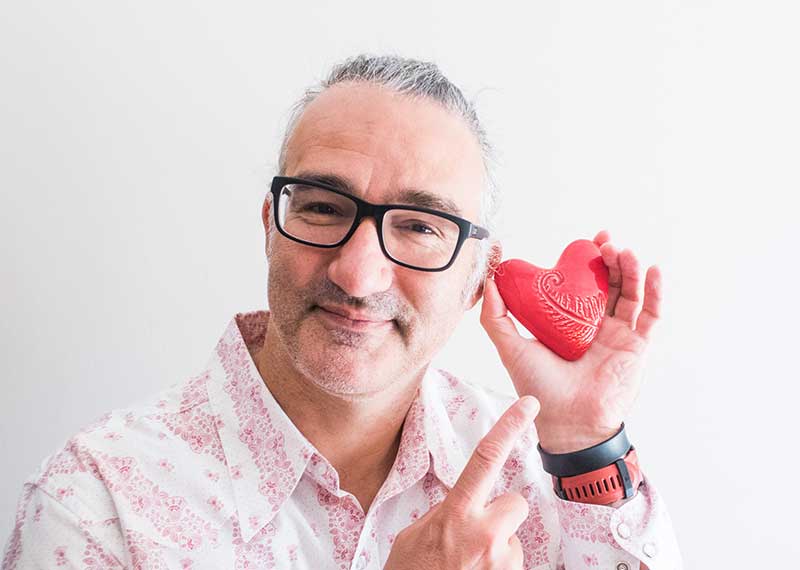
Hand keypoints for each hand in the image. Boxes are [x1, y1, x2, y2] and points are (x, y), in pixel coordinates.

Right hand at [383, 396, 539, 569]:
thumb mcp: (416, 533)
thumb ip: (446, 512)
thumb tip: (465, 504)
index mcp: (457, 514)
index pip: (486, 458)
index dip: (509, 427)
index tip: (529, 404)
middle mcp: (485, 535)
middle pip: (516, 503)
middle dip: (502, 514)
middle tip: (477, 532)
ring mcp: (501, 563)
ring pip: (513, 539)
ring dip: (497, 548)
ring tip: (467, 564)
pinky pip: (512, 564)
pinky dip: (496, 568)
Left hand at [480, 230, 662, 452]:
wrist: (567, 422)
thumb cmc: (538, 388)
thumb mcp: (511, 347)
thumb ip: (496, 317)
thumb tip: (491, 281)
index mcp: (571, 323)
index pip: (583, 284)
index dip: (587, 261)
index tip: (586, 241)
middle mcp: (597, 326)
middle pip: (610, 283)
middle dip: (610, 259)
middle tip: (605, 241)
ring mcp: (620, 336)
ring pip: (631, 294)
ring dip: (630, 269)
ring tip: (623, 252)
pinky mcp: (638, 348)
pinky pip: (651, 316)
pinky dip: (654, 292)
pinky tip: (653, 270)